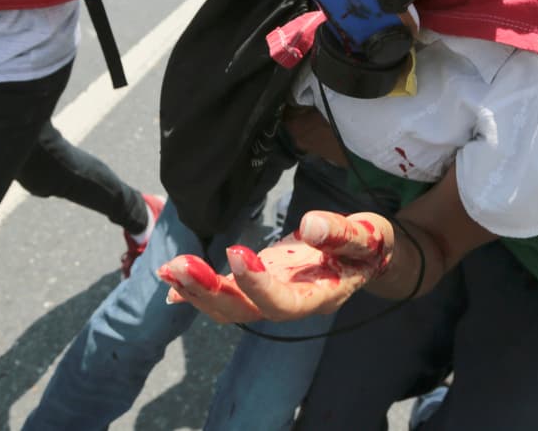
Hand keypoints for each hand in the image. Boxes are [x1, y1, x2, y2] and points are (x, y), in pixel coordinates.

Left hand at [157, 210, 393, 323]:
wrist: (367, 256)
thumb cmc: (369, 245)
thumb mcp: (368, 235)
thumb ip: (343, 234)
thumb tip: (310, 226)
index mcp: (319, 297)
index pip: (283, 303)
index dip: (257, 284)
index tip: (237, 252)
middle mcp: (291, 304)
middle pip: (245, 312)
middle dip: (209, 292)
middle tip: (179, 265)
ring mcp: (273, 296)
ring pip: (231, 308)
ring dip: (197, 291)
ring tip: (168, 269)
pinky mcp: (261, 284)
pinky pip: (228, 296)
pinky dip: (199, 292)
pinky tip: (172, 285)